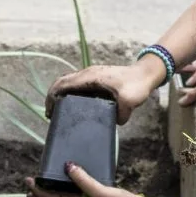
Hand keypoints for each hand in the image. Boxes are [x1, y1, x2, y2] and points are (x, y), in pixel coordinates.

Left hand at [27, 163, 134, 196]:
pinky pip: (74, 195)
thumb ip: (83, 179)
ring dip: (50, 195)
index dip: (39, 191)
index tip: (29, 181)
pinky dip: (65, 191)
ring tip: (42, 190)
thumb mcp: (99, 191)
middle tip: (27, 191)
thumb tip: (68, 166)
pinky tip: (69, 185)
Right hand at [48, 57, 165, 122]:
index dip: (52, 96)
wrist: (146, 73)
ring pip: (69, 82)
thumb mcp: (130, 101)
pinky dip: (70, 94)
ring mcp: (92, 75)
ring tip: (59, 112)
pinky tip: (75, 107)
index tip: (50, 112)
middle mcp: (88, 74)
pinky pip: (77, 85)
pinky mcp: (96, 79)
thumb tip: (114, 123)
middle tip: (51, 115)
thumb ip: (120, 114)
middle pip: (62, 82)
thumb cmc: (137, 84)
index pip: (63, 83)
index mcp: (90, 77)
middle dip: (52, 97)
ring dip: (61, 95)